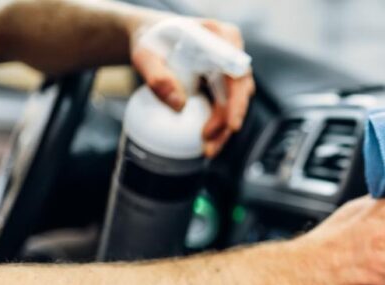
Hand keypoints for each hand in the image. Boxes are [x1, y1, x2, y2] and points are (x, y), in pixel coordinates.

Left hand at [129, 16, 255, 157]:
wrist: (151, 36)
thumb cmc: (149, 41)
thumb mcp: (145, 56)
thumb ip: (157, 77)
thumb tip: (178, 105)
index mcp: (219, 35)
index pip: (236, 70)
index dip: (237, 100)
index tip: (232, 124)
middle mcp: (232, 50)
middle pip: (240, 91)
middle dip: (227, 121)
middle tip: (209, 145)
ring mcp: (231, 67)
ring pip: (236, 102)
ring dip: (223, 128)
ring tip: (207, 149)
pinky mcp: (225, 81)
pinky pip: (226, 105)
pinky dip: (218, 124)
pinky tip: (207, 141)